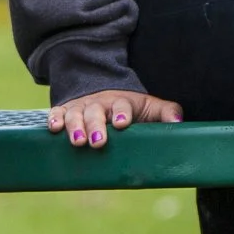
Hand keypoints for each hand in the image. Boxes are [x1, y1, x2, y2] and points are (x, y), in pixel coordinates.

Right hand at [47, 89, 181, 148]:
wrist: (103, 92)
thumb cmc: (130, 108)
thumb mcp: (149, 107)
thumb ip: (166, 112)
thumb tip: (179, 122)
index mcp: (121, 103)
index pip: (122, 106)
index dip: (122, 114)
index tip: (122, 123)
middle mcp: (99, 104)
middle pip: (96, 112)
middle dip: (96, 126)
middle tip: (99, 141)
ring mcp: (81, 107)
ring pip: (75, 114)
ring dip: (75, 126)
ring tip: (77, 141)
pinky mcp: (65, 112)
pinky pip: (57, 113)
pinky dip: (54, 119)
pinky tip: (53, 129)